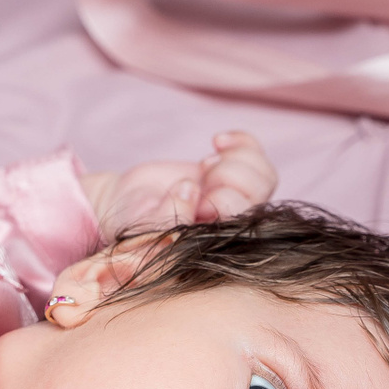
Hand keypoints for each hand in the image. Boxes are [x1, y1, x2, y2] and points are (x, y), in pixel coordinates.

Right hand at [81, 131, 278, 238]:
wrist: (124, 204)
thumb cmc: (129, 222)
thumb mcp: (141, 225)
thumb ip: (164, 219)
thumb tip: (191, 189)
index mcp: (213, 247)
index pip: (242, 222)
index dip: (222, 202)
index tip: (193, 196)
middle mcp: (229, 227)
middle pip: (258, 195)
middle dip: (226, 178)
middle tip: (196, 181)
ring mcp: (235, 202)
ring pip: (264, 176)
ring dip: (233, 161)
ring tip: (204, 167)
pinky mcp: (232, 178)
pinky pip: (258, 156)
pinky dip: (241, 141)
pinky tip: (217, 142)